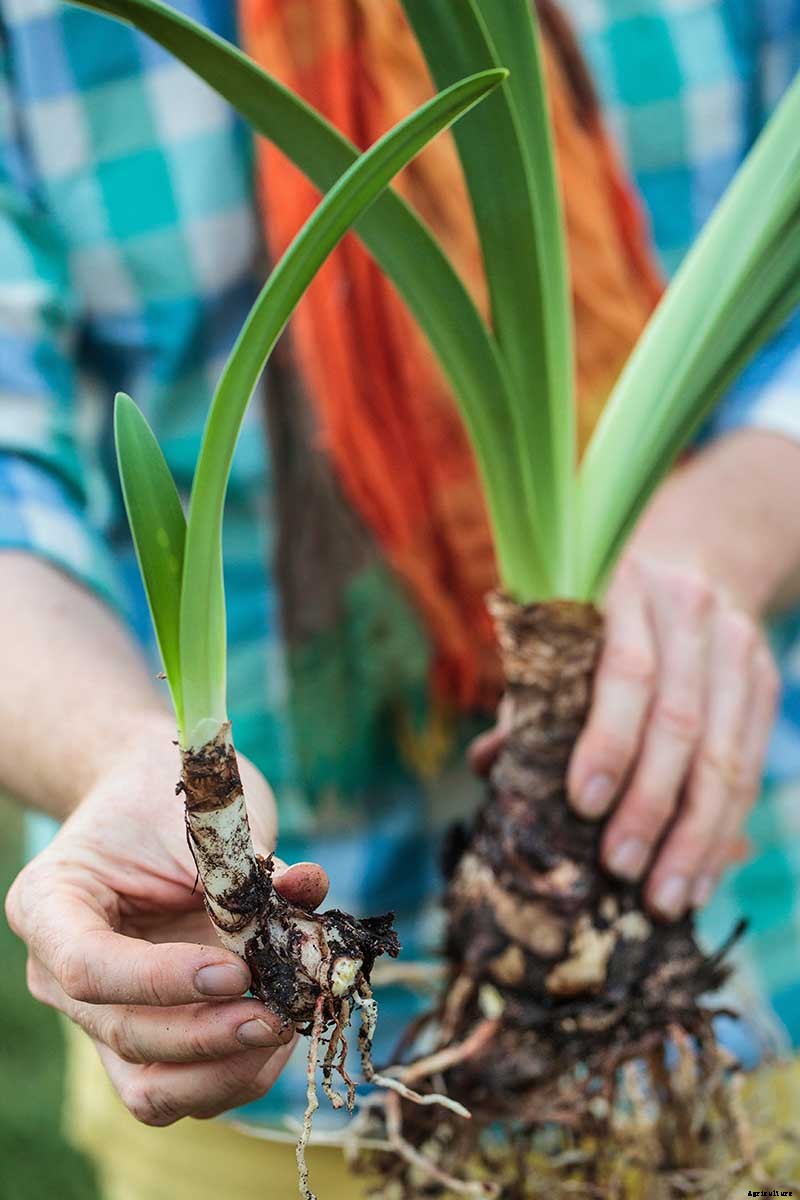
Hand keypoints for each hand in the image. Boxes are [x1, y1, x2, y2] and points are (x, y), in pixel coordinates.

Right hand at [5, 715, 327, 1125]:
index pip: (89, 969)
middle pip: (126, 1036)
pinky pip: (184, 1087)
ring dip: (227, 1072)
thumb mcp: (198, 815)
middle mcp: (60, 974)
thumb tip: (308, 893)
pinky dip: (237, 1072)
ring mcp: (100, 1016)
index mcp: (50, 905)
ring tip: (287, 1025)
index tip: (238, 971)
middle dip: (211, 1036)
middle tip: (280, 1015)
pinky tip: (284, 1033)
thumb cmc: (160, 796)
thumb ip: (249, 866)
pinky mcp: (147, 1037)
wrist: (142, 798)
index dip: (164, 981)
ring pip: (151, 1090)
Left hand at [567, 551, 778, 919]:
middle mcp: (693, 620)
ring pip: (726, 757)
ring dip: (695, 836)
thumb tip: (488, 767)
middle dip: (651, 805)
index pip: (627, 673)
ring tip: (664, 899)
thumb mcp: (571, 623)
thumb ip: (534, 692)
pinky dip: (725, 830)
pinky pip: (749, 769)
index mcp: (629, 594)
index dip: (608, 741)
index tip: (583, 804)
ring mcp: (739, 651)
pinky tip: (700, 877)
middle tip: (620, 869)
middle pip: (681, 723)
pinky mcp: (766, 685)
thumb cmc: (613, 603)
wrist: (705, 549)